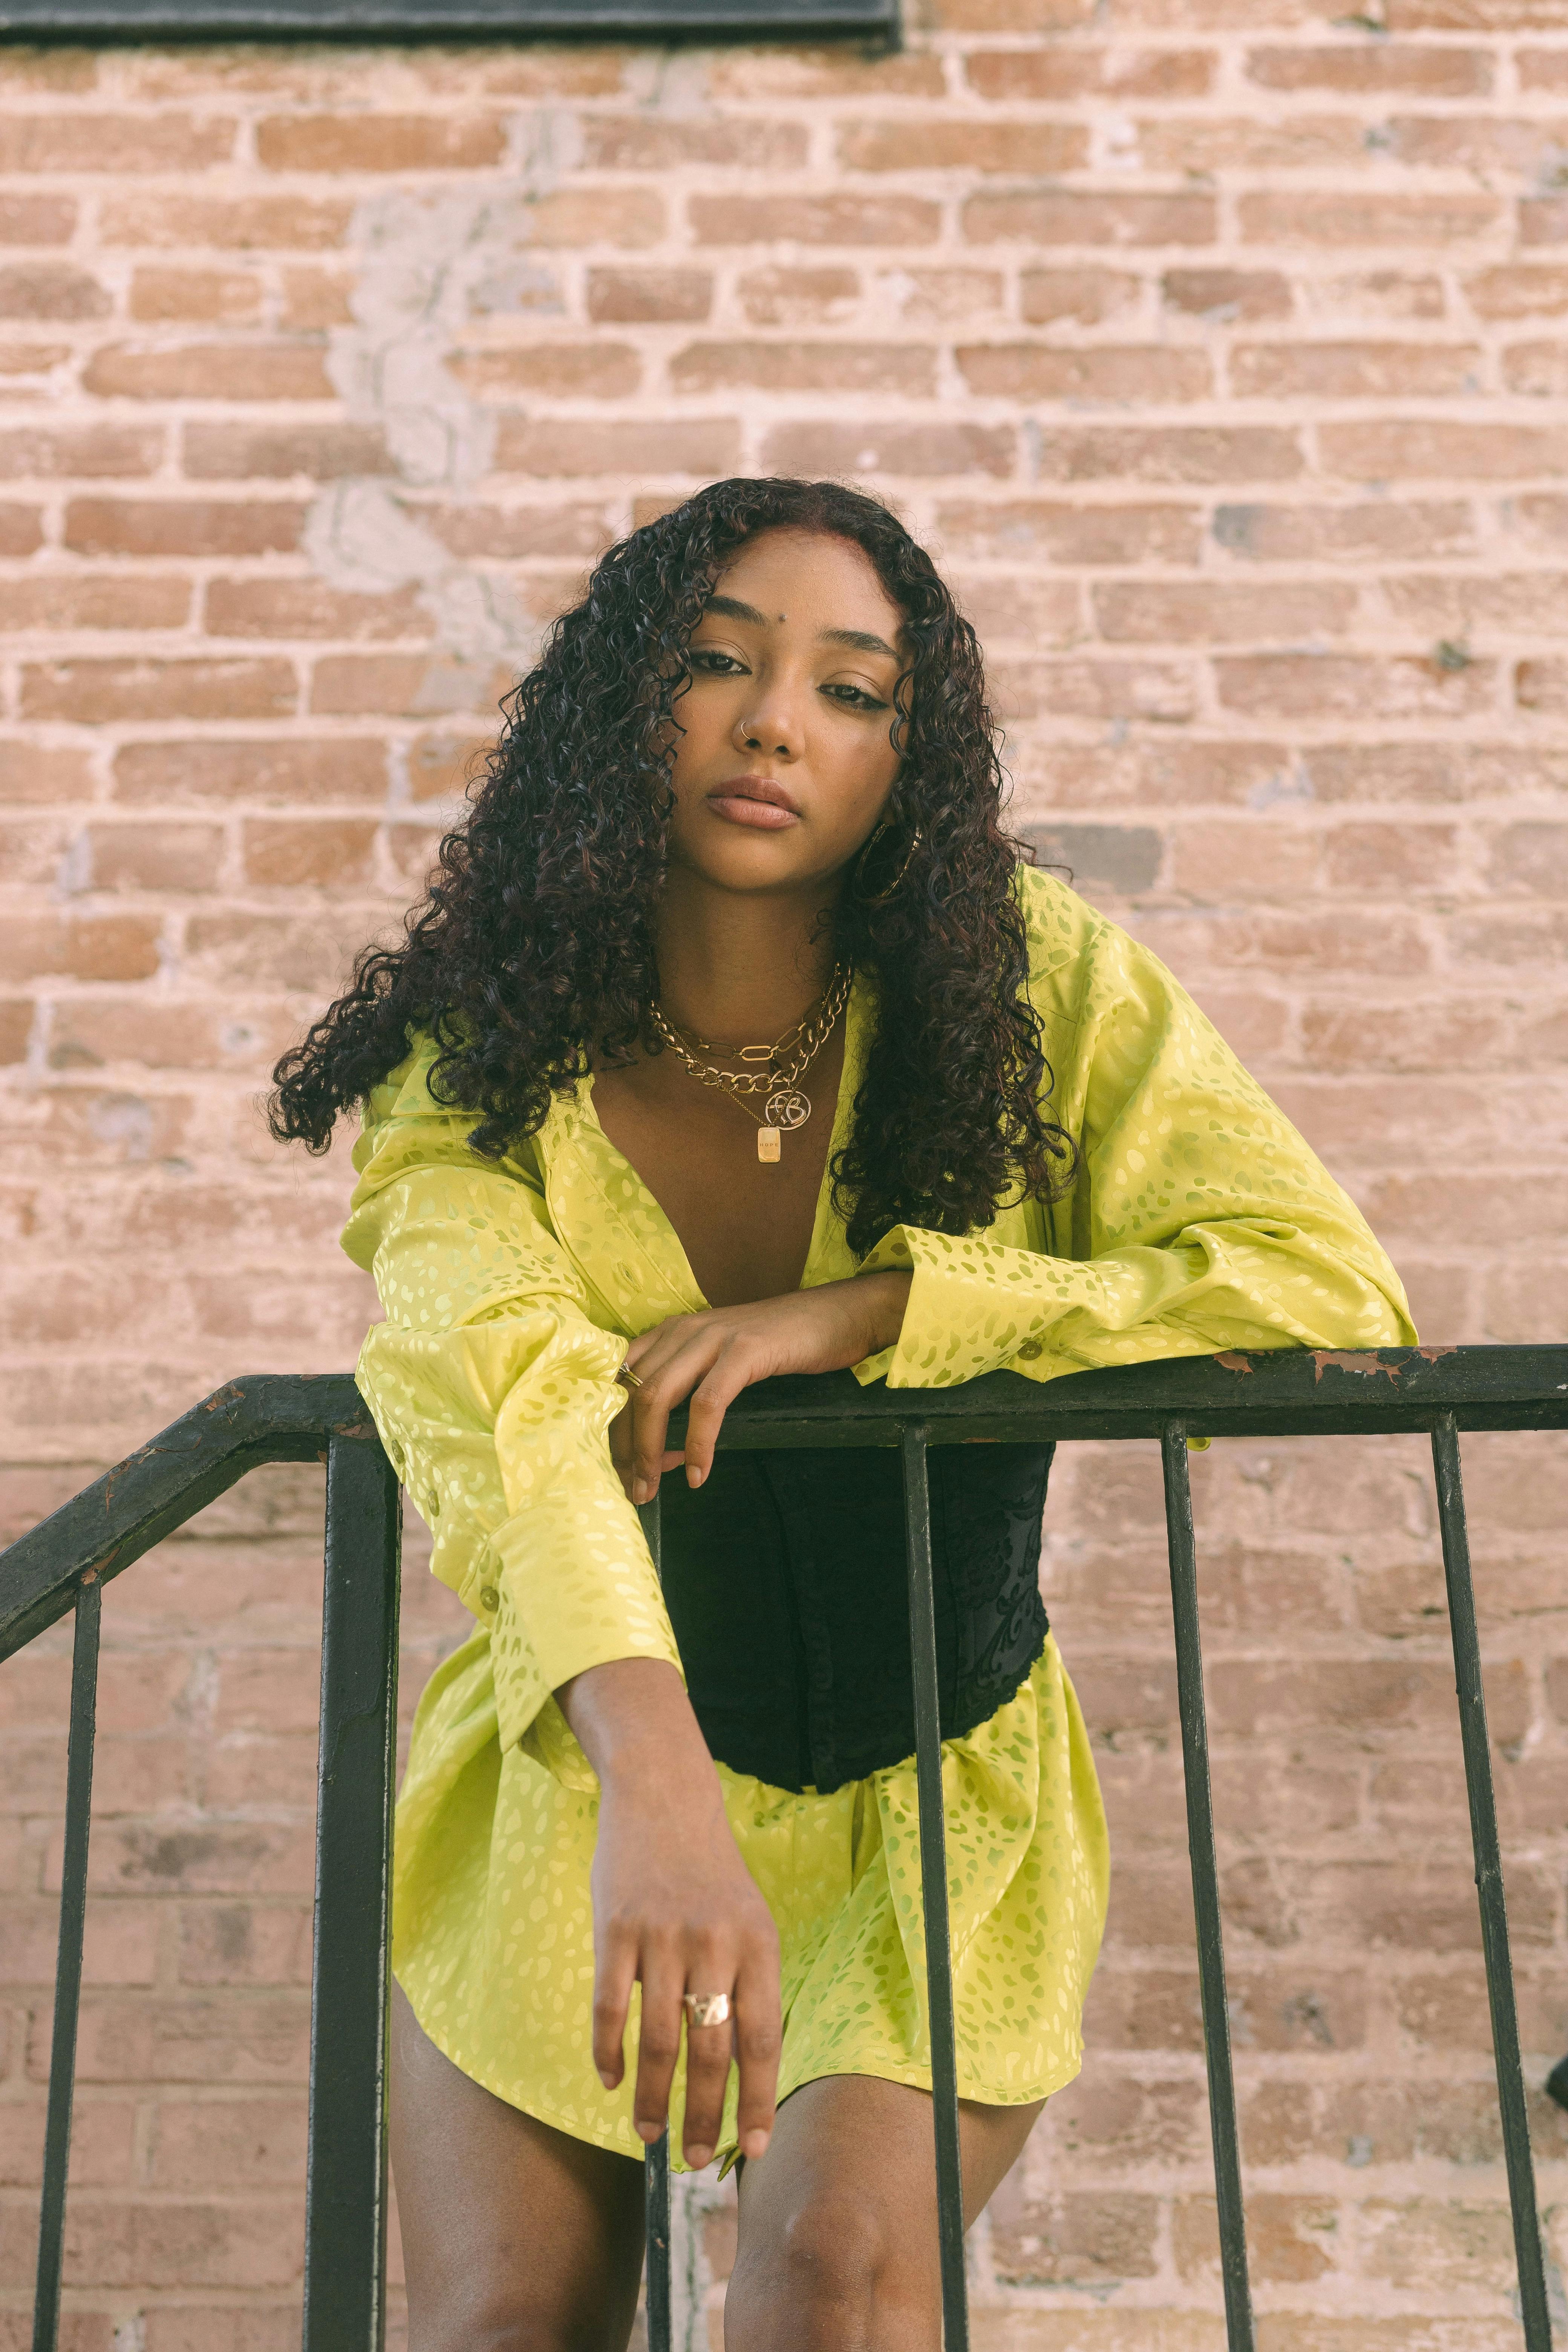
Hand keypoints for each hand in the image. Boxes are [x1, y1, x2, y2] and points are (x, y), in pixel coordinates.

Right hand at [557, 1658, 780, 2169]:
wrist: (663, 1797)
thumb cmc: (711, 1875)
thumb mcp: (749, 1922)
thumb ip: (749, 1987)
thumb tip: (744, 2073)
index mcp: (758, 1944)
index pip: (763, 2038)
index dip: (759, 2099)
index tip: (753, 2149)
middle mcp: (715, 1943)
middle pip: (711, 2050)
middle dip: (705, 2115)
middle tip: (696, 2160)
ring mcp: (663, 1935)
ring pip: (658, 2039)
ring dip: (652, 2097)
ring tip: (650, 2134)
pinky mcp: (615, 1927)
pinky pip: (610, 2005)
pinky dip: (608, 2053)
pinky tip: (609, 2082)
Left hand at [610, 1271, 911, 1504]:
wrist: (840, 1315)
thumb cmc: (783, 1344)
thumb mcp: (722, 1358)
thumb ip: (689, 1386)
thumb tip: (663, 1445)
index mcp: (673, 1331)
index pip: (622, 1379)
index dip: (612, 1426)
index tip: (622, 1467)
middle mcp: (684, 1329)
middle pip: (632, 1392)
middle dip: (625, 1447)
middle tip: (634, 1488)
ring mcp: (715, 1337)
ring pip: (658, 1396)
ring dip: (650, 1449)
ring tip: (653, 1487)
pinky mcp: (746, 1350)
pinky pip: (708, 1403)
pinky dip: (698, 1443)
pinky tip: (698, 1473)